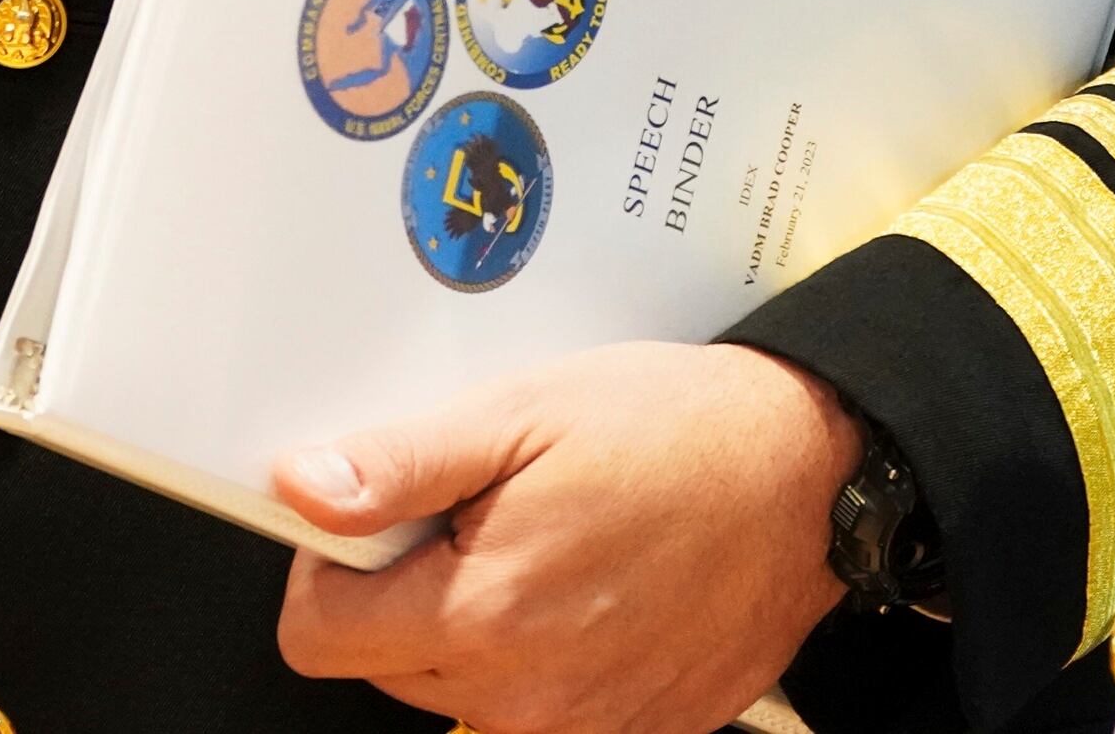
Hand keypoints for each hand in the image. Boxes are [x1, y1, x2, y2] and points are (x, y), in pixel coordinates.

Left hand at [271, 340, 854, 733]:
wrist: (812, 475)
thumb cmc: (679, 432)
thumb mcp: (522, 413)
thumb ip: (400, 465)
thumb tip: (303, 489)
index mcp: (485, 614)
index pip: (317, 638)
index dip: (328, 569)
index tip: (376, 522)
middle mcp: (528, 696)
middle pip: (386, 666)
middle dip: (409, 589)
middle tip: (482, 512)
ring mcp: (586, 727)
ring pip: (461, 693)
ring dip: (477, 624)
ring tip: (546, 540)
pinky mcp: (635, 733)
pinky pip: (541, 710)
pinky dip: (545, 656)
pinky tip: (591, 586)